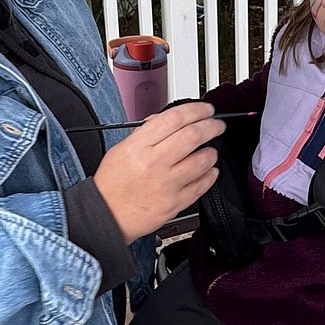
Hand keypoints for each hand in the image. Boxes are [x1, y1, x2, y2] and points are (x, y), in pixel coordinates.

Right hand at [93, 102, 223, 241]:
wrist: (107, 215)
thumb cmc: (113, 183)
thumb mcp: (121, 149)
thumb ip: (145, 132)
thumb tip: (168, 119)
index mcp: (139, 147)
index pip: (174, 119)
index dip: (195, 110)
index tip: (205, 109)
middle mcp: (154, 164)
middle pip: (192, 136)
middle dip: (211, 126)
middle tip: (217, 125)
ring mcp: (166, 184)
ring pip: (202, 161)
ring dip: (212, 152)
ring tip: (211, 151)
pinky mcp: (175, 203)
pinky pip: (201, 186)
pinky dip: (210, 175)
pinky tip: (209, 171)